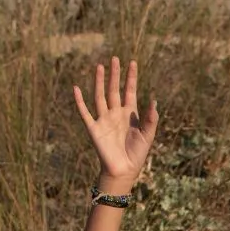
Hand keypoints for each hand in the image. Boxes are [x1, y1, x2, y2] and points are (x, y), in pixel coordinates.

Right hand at [73, 58, 157, 189]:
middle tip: (115, 58)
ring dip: (99, 82)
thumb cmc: (136, 155)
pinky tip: (76, 88)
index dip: (131, 78)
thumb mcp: (147, 136)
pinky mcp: (94, 129)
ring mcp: (104, 120)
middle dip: (115, 75)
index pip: (130, 91)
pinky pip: (85, 113)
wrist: (123, 171)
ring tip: (100, 66)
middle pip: (114, 89)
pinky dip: (79, 101)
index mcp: (129, 114)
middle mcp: (115, 113)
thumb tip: (154, 101)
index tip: (132, 63)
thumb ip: (151, 119)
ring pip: (100, 96)